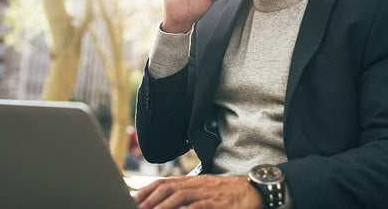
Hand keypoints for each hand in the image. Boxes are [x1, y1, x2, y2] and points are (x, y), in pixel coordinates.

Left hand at [133, 174, 263, 208]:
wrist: (253, 190)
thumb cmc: (227, 193)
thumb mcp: (205, 190)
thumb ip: (188, 193)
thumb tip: (167, 200)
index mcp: (192, 181)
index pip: (164, 182)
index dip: (147, 190)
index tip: (133, 199)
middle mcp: (197, 185)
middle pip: (168, 188)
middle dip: (149, 198)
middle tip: (135, 207)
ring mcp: (207, 193)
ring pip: (180, 196)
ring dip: (162, 205)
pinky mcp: (217, 203)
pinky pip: (199, 206)